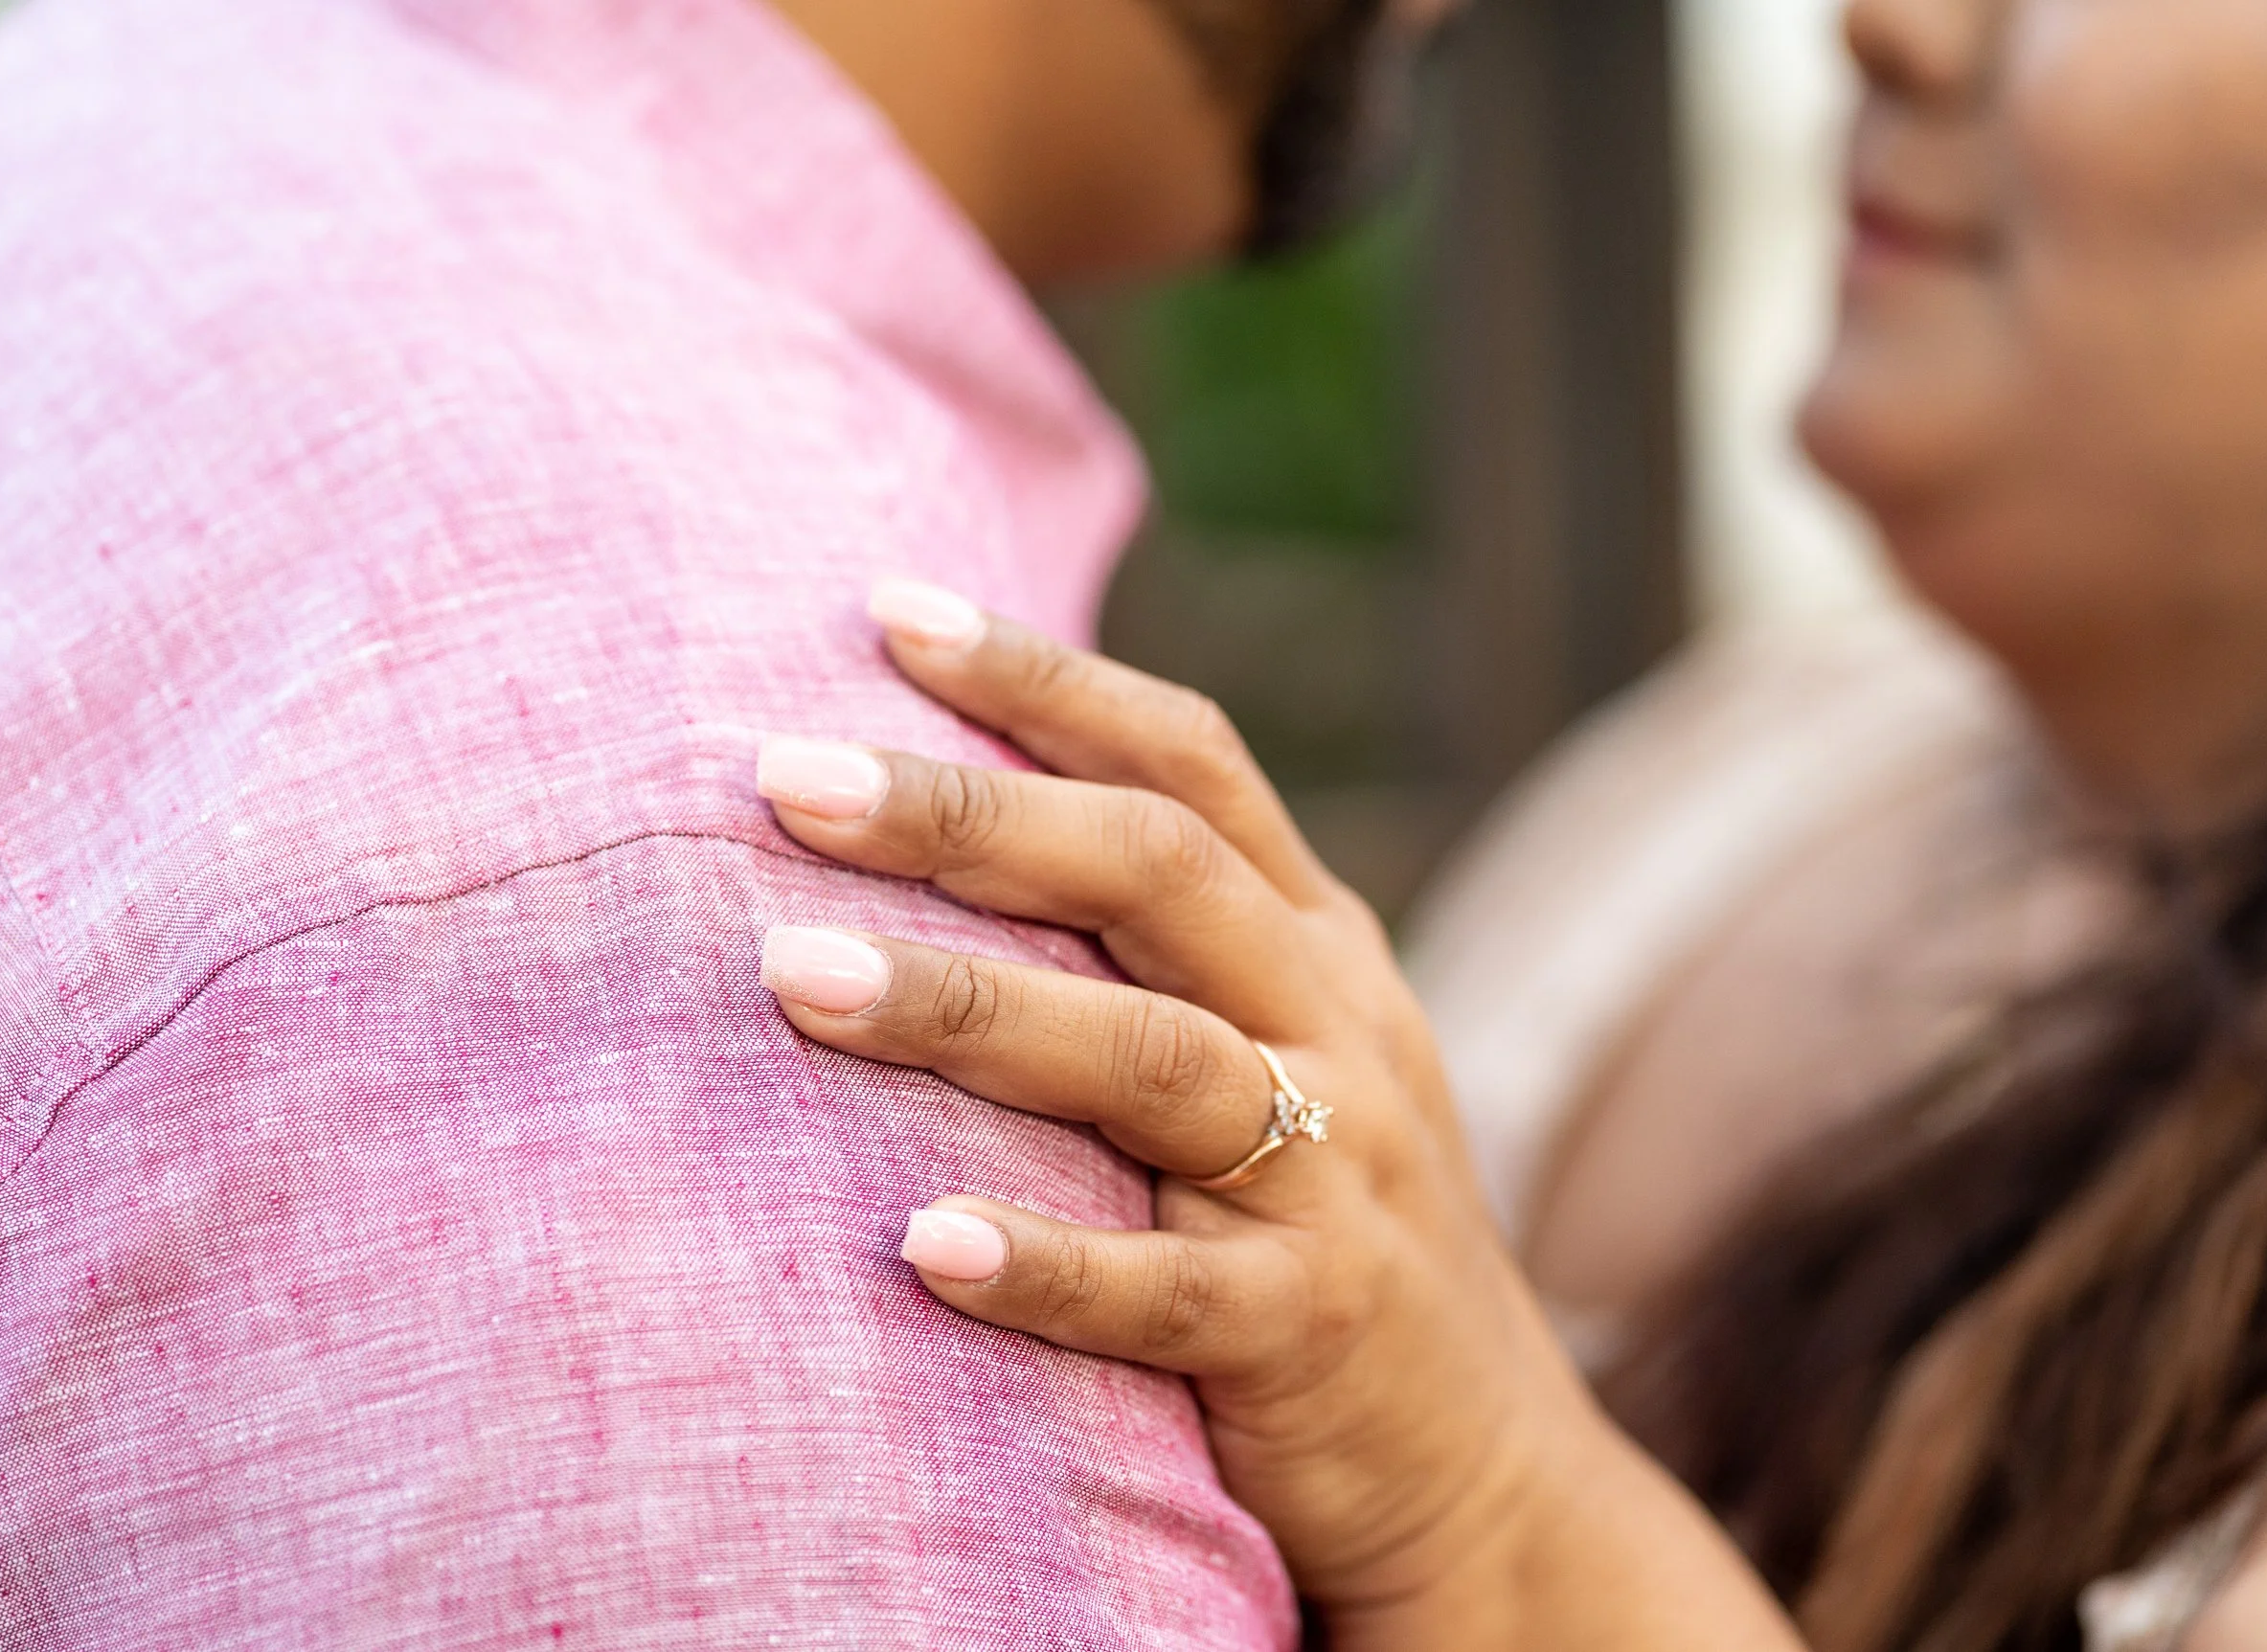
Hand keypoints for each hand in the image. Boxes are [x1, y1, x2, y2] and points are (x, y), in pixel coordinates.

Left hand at [752, 581, 1800, 1647]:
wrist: (1483, 1457)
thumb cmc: (1329, 1220)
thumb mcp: (1289, 1048)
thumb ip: (1162, 944)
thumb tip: (948, 821)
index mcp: (1318, 942)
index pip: (1188, 763)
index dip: (1046, 679)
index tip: (885, 610)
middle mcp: (1337, 1027)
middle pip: (1157, 873)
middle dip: (966, 814)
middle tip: (783, 777)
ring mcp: (1336, 1178)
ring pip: (1150, 1061)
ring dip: (966, 1008)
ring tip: (790, 976)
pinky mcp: (1309, 1329)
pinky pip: (1167, 1291)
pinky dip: (1046, 1263)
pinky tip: (918, 1246)